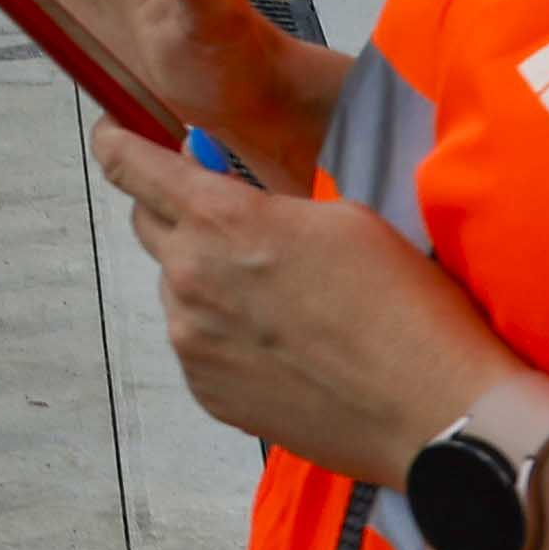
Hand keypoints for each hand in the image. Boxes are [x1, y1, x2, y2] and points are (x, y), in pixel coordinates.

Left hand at [94, 122, 517, 484]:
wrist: (435, 414)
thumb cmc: (405, 308)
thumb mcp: (342, 219)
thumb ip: (265, 202)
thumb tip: (232, 199)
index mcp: (221, 221)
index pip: (129, 165)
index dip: (117, 144)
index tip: (113, 135)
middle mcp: (190, 277)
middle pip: (148, 223)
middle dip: (176, 212)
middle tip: (230, 225)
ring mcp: (192, 340)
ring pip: (177, 287)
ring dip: (207, 281)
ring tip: (282, 304)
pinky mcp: (206, 392)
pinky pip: (196, 344)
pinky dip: (223, 336)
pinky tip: (283, 348)